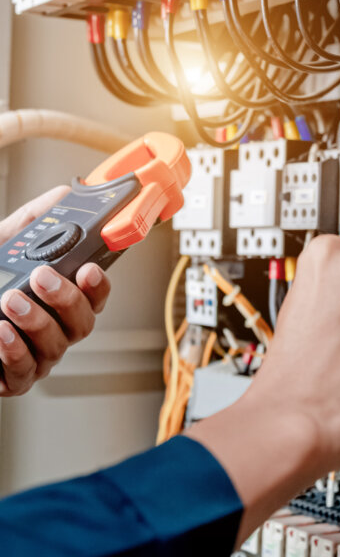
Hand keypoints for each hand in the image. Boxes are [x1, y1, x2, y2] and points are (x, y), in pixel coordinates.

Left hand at [0, 186, 110, 395]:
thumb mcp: (3, 244)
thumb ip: (34, 221)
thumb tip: (65, 195)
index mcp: (60, 297)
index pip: (95, 295)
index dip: (98, 285)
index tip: (89, 269)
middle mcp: (55, 327)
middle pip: (83, 323)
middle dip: (66, 300)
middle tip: (43, 277)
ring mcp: (38, 354)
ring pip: (57, 347)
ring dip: (36, 322)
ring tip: (11, 300)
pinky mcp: (15, 377)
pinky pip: (25, 372)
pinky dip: (15, 352)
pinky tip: (0, 332)